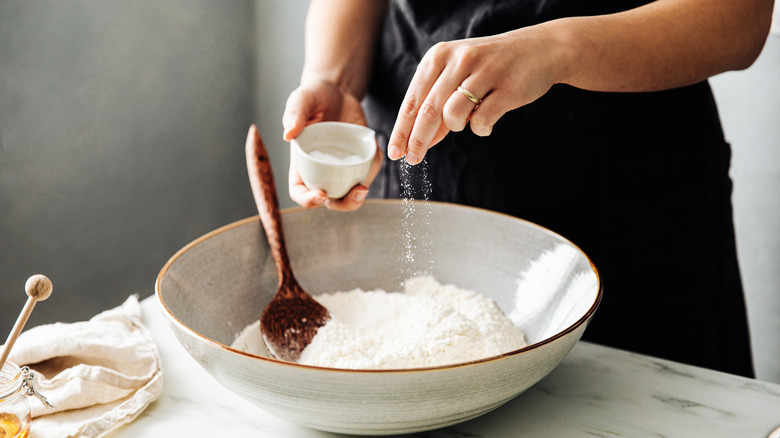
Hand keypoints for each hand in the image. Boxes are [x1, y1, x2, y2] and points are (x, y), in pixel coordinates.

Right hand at [282, 77, 381, 210]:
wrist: (336, 91)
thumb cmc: (313, 97)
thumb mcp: (301, 100)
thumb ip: (294, 114)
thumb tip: (288, 134)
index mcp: (302, 163)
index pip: (300, 192)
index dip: (308, 200)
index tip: (321, 194)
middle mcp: (321, 170)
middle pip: (330, 201)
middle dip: (343, 204)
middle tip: (355, 192)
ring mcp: (342, 167)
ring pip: (351, 192)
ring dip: (359, 196)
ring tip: (364, 185)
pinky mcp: (359, 159)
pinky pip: (368, 171)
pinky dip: (373, 169)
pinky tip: (376, 155)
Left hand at [386, 26, 562, 164]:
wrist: (540, 50)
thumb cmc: (491, 67)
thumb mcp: (457, 76)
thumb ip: (437, 105)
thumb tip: (418, 142)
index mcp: (439, 56)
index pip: (413, 100)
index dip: (401, 130)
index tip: (395, 153)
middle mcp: (459, 60)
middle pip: (428, 112)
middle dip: (417, 140)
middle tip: (413, 159)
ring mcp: (484, 72)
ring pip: (453, 116)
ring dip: (456, 127)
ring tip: (468, 119)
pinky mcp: (507, 87)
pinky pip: (481, 121)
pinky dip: (480, 128)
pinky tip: (487, 121)